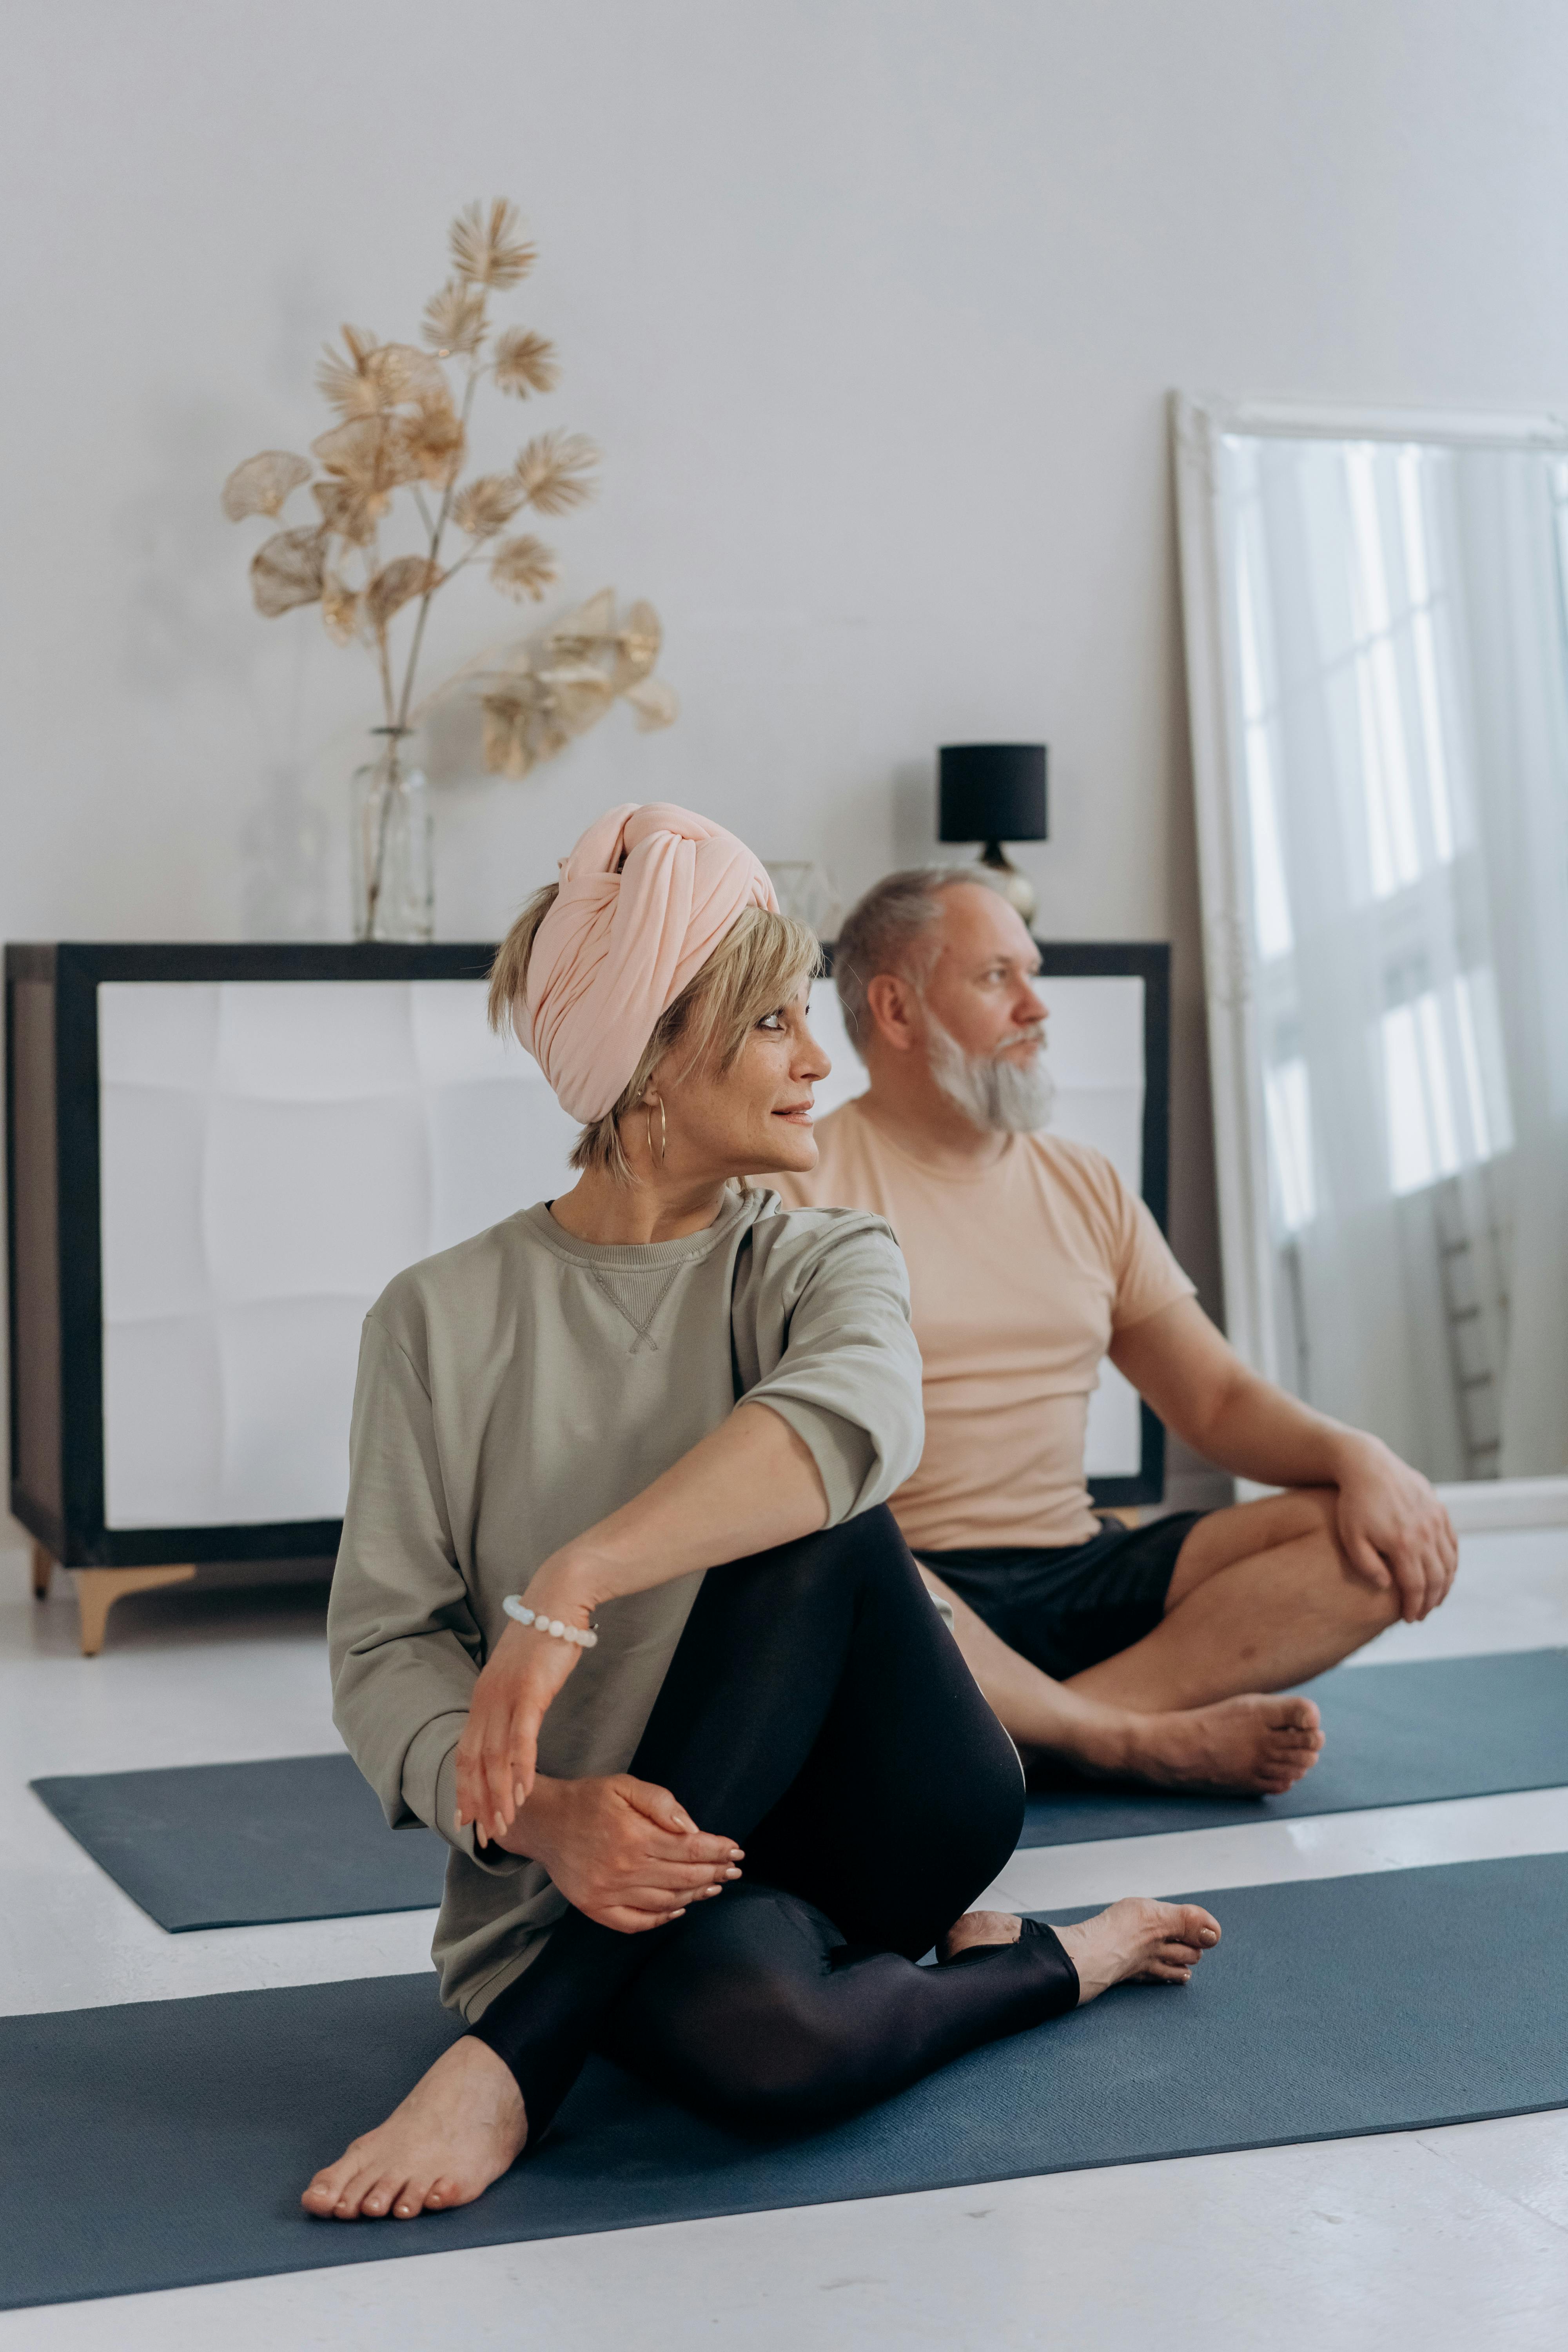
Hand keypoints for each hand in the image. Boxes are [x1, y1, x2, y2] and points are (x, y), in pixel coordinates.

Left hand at [455, 1607, 586, 1844]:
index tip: (466, 1819)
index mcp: (482, 1698)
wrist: (559, 1600)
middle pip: (475, 1762)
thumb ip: (514, 1702)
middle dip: (479, 1802)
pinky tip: (524, 1791)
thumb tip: (515, 1728)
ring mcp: (506, 1696)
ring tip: (507, 1822)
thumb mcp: (521, 1676)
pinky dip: (520, 1768)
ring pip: (496, 1757)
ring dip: (500, 1794)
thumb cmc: (546, 1639)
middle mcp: (486, 1700)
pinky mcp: (529, 1691)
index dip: (463, 1789)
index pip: (465, 1753)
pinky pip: (521, 1738)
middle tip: (486, 1835)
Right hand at [497, 1774, 743, 1932]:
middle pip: (683, 1878)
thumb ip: (661, 1803)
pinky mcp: (595, 1908)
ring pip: (666, 1902)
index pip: (689, 1849)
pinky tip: (678, 1910)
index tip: (737, 1851)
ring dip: (695, 1895)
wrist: (543, 1822)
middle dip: (715, 1873)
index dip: (718, 1851)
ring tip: (714, 1886)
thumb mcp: (625, 1785)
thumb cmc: (588, 1800)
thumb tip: (691, 1830)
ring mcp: (609, 1893)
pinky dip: (661, 1919)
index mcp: (634, 1836)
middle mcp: (624, 1869)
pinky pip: (636, 1922)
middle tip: (734, 1870)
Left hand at [1333, 1436, 1457, 1622]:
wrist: (1367, 1465)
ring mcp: (1436, 1520)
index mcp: (1403, 1544)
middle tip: (1421, 1615)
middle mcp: (1425, 1533)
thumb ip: (1367, 1566)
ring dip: (1445, 1586)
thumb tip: (1386, 1587)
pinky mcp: (1439, 1510)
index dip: (1414, 1606)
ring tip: (1433, 1600)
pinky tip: (1444, 1574)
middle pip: (1436, 1578)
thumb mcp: (1351, 1537)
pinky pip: (1453, 1543)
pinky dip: (1452, 1563)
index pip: (1416, 1586)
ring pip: (1449, 1563)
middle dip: (1430, 1602)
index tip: (1409, 1619)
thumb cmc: (1353, 1504)